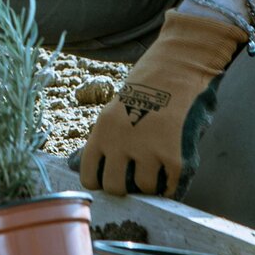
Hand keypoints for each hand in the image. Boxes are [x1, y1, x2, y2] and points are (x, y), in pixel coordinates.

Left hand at [78, 10, 246, 198]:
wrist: (179, 66)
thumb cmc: (146, 89)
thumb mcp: (114, 110)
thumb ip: (102, 140)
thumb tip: (75, 166)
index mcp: (101, 131)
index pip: (89, 177)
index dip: (99, 183)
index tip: (110, 180)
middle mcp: (121, 142)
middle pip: (115, 188)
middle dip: (125, 188)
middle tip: (135, 179)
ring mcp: (149, 150)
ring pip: (145, 188)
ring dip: (152, 184)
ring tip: (157, 170)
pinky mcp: (175, 156)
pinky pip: (171, 187)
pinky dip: (173, 186)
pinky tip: (172, 174)